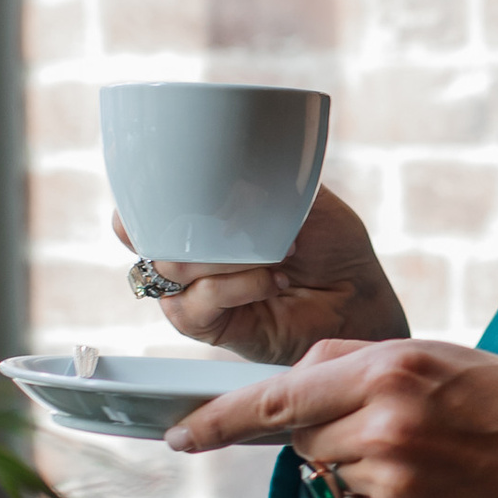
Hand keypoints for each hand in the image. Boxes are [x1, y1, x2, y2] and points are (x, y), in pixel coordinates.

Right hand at [116, 183, 408, 367]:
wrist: (361, 298)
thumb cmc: (333, 247)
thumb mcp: (302, 196)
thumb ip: (264, 178)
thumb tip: (227, 169)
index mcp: (202, 226)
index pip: (142, 217)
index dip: (135, 208)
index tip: (151, 188)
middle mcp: (192, 263)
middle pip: (145, 243)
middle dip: (170, 227)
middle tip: (214, 218)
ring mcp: (198, 297)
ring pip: (169, 271)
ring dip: (220, 256)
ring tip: (274, 249)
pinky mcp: (212, 328)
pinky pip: (194, 306)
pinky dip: (234, 286)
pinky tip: (271, 279)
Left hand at [166, 337, 497, 497]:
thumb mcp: (443, 359)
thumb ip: (362, 366)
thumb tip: (293, 387)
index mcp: (390, 370)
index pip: (279, 396)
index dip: (220, 420)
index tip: (179, 435)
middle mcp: (381, 425)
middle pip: (303, 434)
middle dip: (331, 431)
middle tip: (400, 428)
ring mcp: (388, 481)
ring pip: (332, 473)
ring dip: (362, 468)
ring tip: (433, 460)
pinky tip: (437, 491)